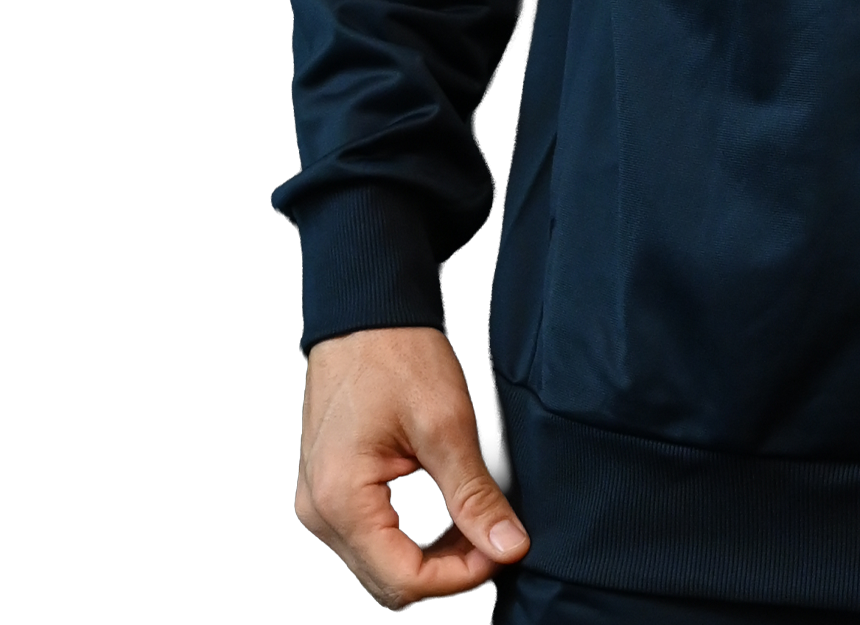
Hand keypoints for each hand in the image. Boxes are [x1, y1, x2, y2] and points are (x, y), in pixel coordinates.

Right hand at [297, 326, 529, 606]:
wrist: (365, 311)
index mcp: (339, 500)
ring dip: (430, 558)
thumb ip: (474, 495)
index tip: (503, 551)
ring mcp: (319, 503)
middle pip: (387, 582)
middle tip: (495, 538)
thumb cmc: (395, 351)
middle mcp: (318, 512)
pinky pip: (369, 539)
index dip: (460, 577)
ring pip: (378, 565)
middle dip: (448, 571)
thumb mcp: (447, 424)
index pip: (402, 579)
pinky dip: (409, 540)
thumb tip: (508, 547)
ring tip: (475, 525)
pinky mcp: (329, 491)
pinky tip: (446, 517)